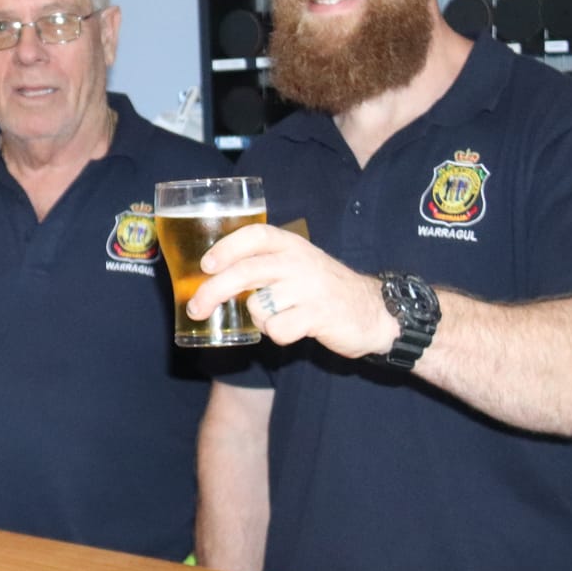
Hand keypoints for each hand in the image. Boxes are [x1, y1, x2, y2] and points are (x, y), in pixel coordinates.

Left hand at [186, 223, 396, 359]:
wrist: (374, 312)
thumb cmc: (323, 290)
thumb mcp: (297, 266)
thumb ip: (264, 265)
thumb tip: (211, 278)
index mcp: (292, 245)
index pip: (254, 235)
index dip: (226, 247)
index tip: (206, 265)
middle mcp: (299, 261)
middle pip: (245, 272)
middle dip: (213, 292)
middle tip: (197, 309)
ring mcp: (309, 288)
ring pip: (258, 306)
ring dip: (259, 319)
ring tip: (279, 317)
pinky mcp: (318, 315)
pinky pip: (277, 330)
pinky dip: (278, 335)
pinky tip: (296, 329)